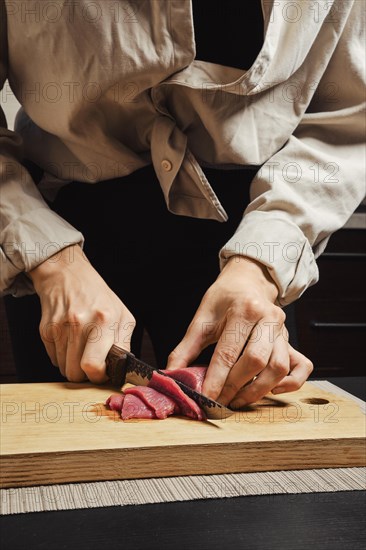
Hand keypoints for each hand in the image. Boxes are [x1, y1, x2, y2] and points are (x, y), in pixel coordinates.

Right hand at [28, 244, 134, 382]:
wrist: (68, 275)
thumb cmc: (98, 297)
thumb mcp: (122, 316)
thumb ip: (124, 344)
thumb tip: (121, 370)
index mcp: (105, 320)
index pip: (94, 366)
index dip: (98, 376)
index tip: (102, 373)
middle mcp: (81, 323)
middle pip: (75, 373)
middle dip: (85, 375)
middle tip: (91, 364)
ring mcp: (61, 326)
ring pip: (63, 369)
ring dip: (73, 365)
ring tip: (81, 347)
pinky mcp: (46, 329)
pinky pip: (53, 359)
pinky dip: (62, 356)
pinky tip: (69, 340)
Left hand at [166, 256, 312, 405]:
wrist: (248, 281)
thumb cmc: (225, 299)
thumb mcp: (202, 317)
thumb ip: (186, 348)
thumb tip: (171, 374)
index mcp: (243, 309)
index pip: (228, 352)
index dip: (216, 379)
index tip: (206, 398)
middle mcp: (268, 318)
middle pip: (256, 362)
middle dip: (235, 387)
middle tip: (219, 401)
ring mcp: (283, 330)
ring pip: (278, 368)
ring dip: (258, 390)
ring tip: (237, 399)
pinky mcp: (291, 340)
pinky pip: (301, 367)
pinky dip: (288, 384)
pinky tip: (269, 389)